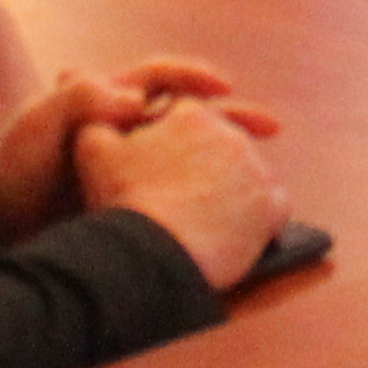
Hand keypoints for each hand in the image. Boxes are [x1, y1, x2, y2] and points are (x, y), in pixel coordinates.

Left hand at [0, 57, 280, 252]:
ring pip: (196, 159)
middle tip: (270, 127)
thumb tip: (136, 100)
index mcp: (111, 100)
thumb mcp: (38, 124)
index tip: (222, 84)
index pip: (162, 77)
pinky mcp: (139, 205)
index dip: (194, 76)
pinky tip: (236, 213)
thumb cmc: (15, 166)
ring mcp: (139, 169)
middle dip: (234, 119)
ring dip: (232, 162)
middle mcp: (132, 131)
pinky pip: (183, 197)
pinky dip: (212, 201)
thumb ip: (81, 101)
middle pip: (193, 117)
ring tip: (267, 176)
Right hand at [76, 96, 291, 290]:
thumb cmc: (123, 200)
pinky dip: (260, 219)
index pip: (188, 117)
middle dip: (210, 164)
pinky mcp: (273, 206)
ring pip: (250, 174)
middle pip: (224, 144)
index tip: (170, 157)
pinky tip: (242, 235)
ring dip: (236, 190)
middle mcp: (230, 135)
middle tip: (191, 192)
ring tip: (214, 217)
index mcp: (191, 115)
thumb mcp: (94, 150)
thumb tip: (103, 118)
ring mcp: (256, 170)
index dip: (175, 138)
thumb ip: (100, 123)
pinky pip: (273, 208)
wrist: (153, 251)